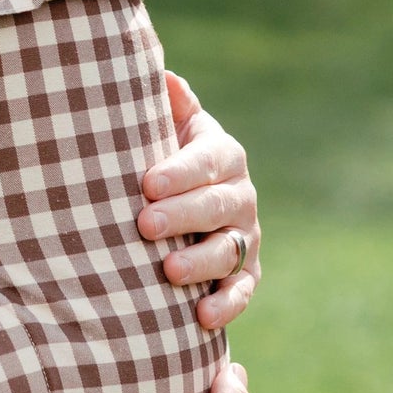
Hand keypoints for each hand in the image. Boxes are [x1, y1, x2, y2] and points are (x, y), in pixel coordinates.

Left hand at [138, 72, 259, 330]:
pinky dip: (225, 304)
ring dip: (201, 262)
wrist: (183, 198)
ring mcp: (246, 236)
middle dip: (182, 216)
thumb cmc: (163, 155)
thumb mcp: (169, 125)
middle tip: (145, 224)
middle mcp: (241, 195)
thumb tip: (163, 76)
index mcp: (223, 153)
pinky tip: (200, 316)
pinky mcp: (246, 273)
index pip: (205, 161)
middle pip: (217, 206)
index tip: (147, 183)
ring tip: (168, 270)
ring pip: (230, 250)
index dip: (178, 173)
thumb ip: (170, 104)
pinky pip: (242, 290)